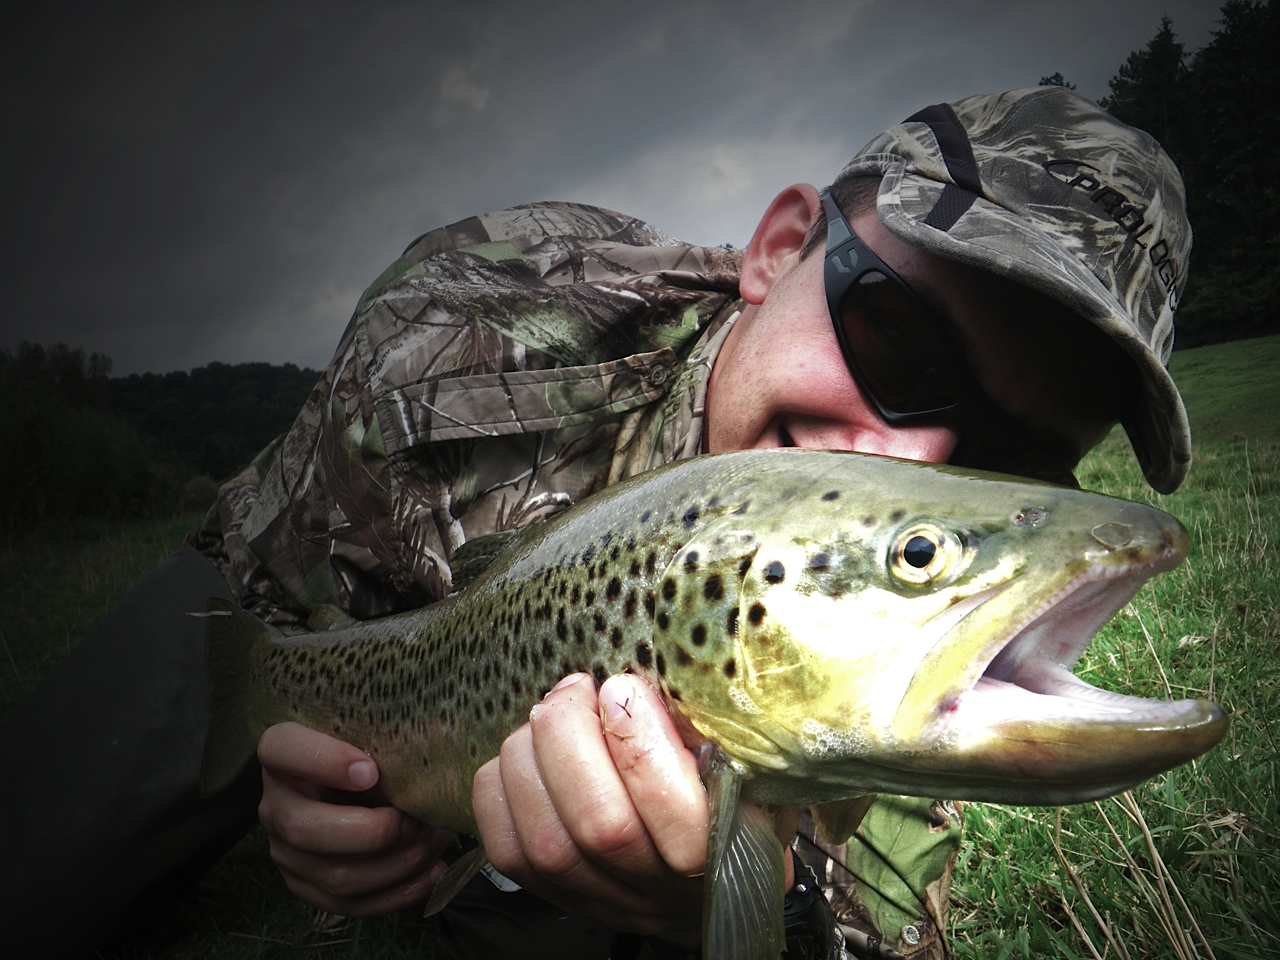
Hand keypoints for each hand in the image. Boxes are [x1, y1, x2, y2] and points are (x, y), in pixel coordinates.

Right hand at [257, 722, 454, 916]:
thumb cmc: (365, 749)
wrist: (351, 785)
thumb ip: (385, 732)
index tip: (373, 770)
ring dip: (397, 864)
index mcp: (280, 754)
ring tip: (434, 840)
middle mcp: (273, 805)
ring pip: (335, 876)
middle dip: (374, 832)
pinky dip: (399, 892)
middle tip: (417, 819)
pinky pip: (351, 905)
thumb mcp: (366, 730)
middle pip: (306, 831)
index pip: (282, 750)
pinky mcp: (308, 887)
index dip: (327, 762)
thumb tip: (439, 733)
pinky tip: (432, 870)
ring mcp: (286, 852)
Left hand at [472, 673, 795, 948]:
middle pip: (598, 826)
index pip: (676, 811)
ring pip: (544, 841)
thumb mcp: (748, 765)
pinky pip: (507, 851)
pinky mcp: (558, 898)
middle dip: (570, 737)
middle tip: (575, 688)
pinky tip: (524, 755)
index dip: (639, 741)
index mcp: (721, 852)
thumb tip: (660, 676)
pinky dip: (501, 789)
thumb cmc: (733, 802)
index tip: (623, 686)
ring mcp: (605, 900)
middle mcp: (660, 890)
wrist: (710, 880)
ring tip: (550, 715)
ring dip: (530, 756)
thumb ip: (715, 732)